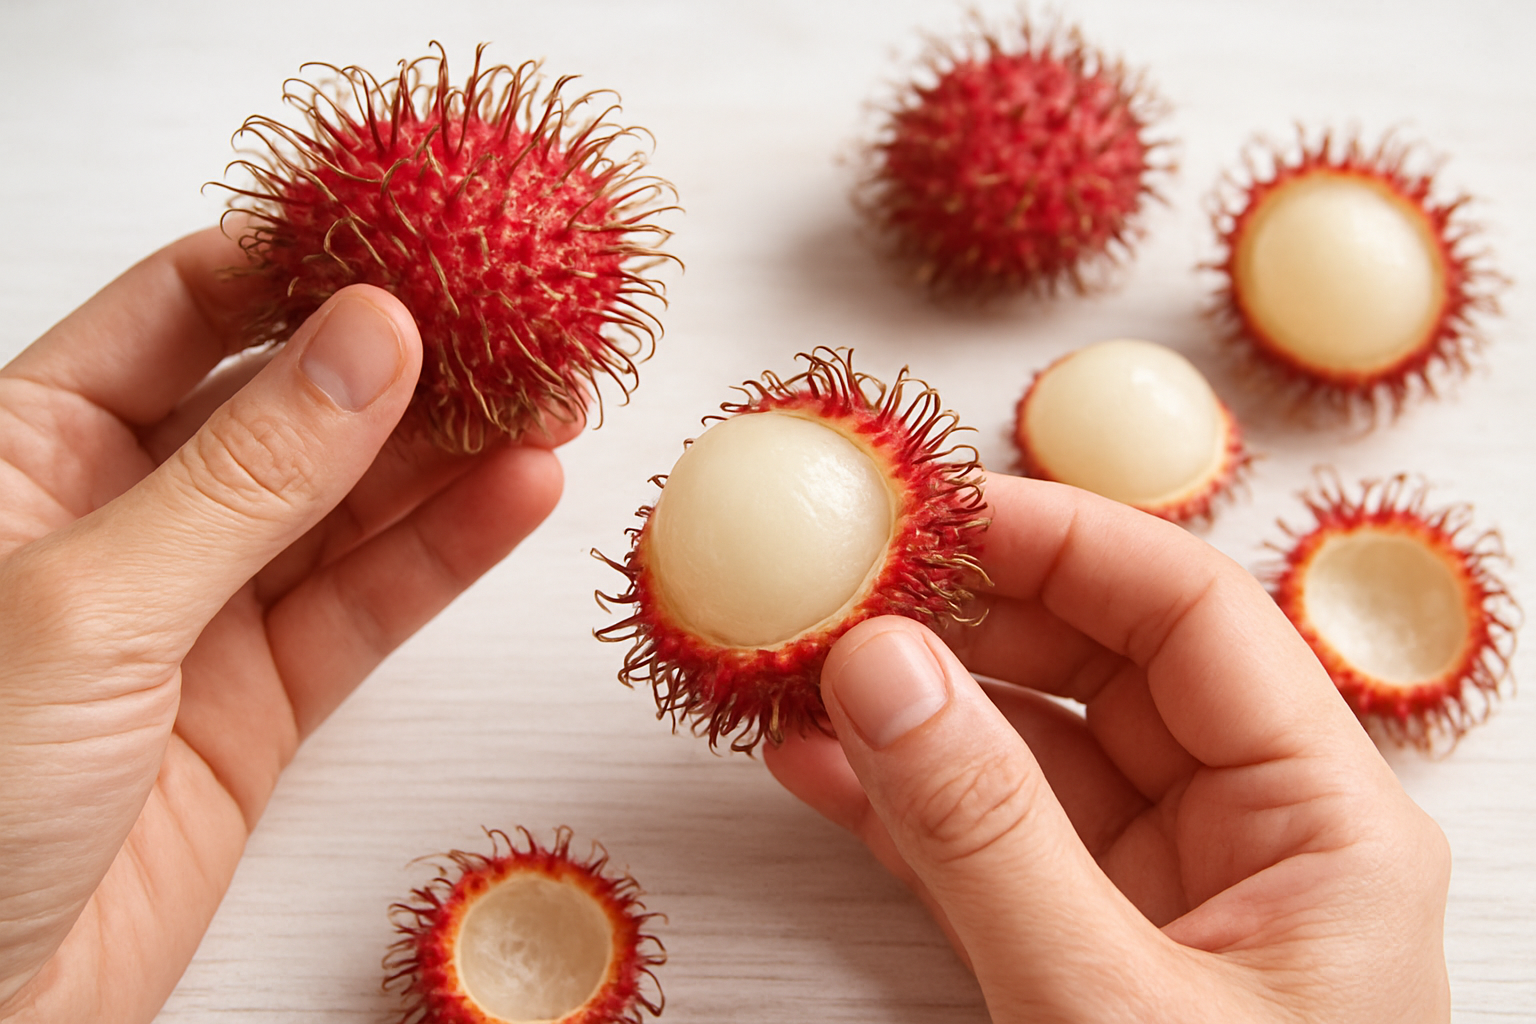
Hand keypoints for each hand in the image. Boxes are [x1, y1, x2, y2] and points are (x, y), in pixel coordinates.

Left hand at [0, 227, 565, 1022]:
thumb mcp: (88, 607)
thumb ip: (245, 474)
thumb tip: (367, 338)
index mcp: (27, 451)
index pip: (182, 308)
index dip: (299, 260)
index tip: (410, 228)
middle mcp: (121, 516)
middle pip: (288, 401)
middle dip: (406, 360)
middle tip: (514, 319)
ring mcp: (200, 608)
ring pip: (349, 503)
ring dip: (452, 451)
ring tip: (549, 398)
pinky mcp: (262, 697)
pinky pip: (369, 604)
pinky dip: (448, 551)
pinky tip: (519, 493)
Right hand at [765, 474, 1450, 1022]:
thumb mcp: (1104, 1010)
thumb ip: (987, 833)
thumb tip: (881, 665)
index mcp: (1326, 824)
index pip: (1192, 615)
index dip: (1063, 540)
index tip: (938, 507)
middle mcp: (1252, 840)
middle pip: (1105, 668)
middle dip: (968, 620)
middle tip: (846, 581)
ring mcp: (1163, 899)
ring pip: (1033, 755)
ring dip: (916, 708)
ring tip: (802, 665)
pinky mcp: (1086, 955)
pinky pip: (990, 844)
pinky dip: (901, 804)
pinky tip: (816, 766)